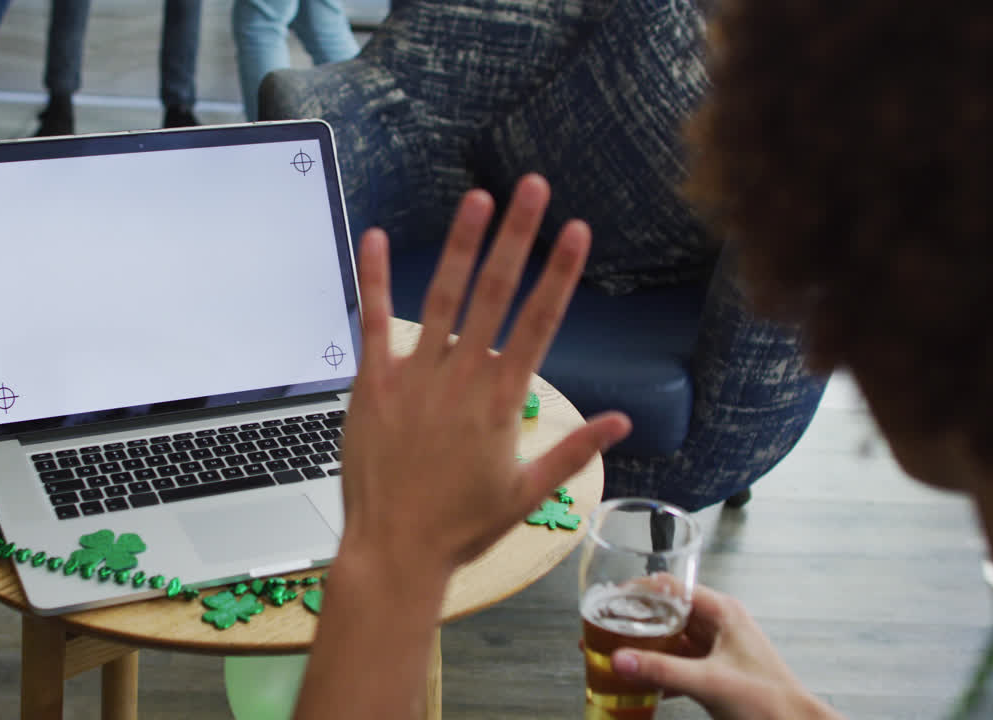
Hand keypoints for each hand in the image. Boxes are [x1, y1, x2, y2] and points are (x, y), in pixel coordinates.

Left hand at [338, 173, 631, 577]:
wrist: (396, 550)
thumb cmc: (462, 526)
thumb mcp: (528, 493)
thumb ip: (574, 451)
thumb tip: (621, 421)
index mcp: (503, 401)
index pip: (540, 323)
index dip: (561, 272)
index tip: (577, 229)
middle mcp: (462, 379)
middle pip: (496, 295)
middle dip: (518, 237)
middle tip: (533, 187)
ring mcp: (415, 378)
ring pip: (442, 298)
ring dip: (460, 244)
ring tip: (477, 199)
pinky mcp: (373, 385)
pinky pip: (373, 323)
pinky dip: (371, 279)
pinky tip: (371, 236)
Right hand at [611, 585, 844, 719]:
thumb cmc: (770, 701)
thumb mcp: (709, 682)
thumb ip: (661, 670)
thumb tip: (619, 659)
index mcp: (722, 612)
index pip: (672, 587)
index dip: (640, 591)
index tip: (612, 599)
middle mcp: (718, 625)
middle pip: (667, 612)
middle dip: (636, 621)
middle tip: (605, 627)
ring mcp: (716, 649)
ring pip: (671, 640)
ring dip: (645, 648)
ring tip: (614, 653)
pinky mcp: (714, 672)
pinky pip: (678, 664)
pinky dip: (658, 671)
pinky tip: (639, 684)